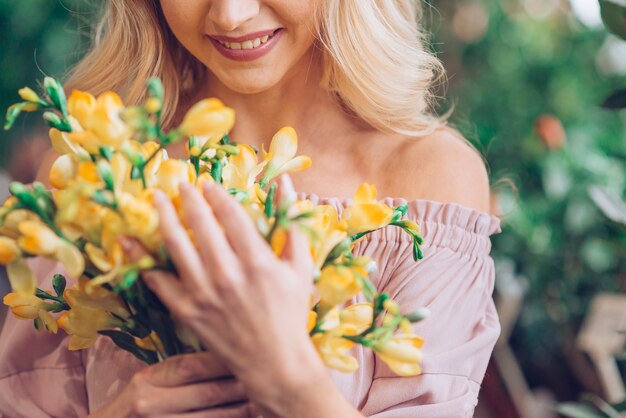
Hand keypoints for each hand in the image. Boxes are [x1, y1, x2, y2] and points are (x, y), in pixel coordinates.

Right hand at [88, 351, 255, 416]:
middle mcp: (150, 403)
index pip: (191, 365)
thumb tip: (225, 350)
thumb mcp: (147, 382)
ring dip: (242, 410)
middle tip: (270, 373)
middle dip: (240, 384)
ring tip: (265, 399)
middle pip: (207, 392)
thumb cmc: (136, 407)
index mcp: (146, 379)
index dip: (222, 360)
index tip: (250, 350)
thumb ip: (178, 370)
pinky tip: (249, 417)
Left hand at [144, 175, 325, 415]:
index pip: (231, 216)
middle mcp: (228, 274)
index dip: (216, 195)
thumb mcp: (301, 267)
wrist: (275, 362)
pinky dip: (143, 260)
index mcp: (258, 261)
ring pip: (176, 246)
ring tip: (154, 198)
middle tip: (180, 184)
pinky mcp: (187, 311)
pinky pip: (159, 281)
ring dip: (163, 217)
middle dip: (188, 198)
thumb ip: (292, 224)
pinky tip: (130, 241)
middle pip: (201, 225)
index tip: (207, 184)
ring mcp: (205, 293)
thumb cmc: (291, 312)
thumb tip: (286, 183)